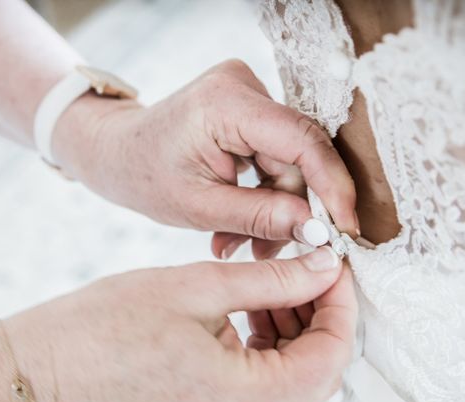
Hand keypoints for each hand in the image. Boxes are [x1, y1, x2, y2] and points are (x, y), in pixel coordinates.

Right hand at [10, 246, 356, 401]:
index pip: (330, 355)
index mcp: (245, 399)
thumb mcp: (202, 287)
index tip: (334, 265)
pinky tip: (254, 312)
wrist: (56, 359)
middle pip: (318, 372)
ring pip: (294, 380)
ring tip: (275, 285)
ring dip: (296, 330)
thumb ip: (275, 279)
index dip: (340, 304)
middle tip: (308, 268)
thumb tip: (325, 268)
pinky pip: (266, 388)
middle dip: (320, 315)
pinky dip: (271, 349)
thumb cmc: (111, 323)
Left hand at [53, 60, 357, 258]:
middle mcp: (242, 86)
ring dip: (271, 208)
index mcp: (225, 102)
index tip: (345, 228)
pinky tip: (237, 224)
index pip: (301, 140)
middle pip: (296, 156)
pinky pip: (274, 157)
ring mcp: (247, 94)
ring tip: (236, 243)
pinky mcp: (248, 110)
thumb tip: (316, 231)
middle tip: (269, 251)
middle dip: (289, 209)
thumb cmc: (145, 176)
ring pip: (287, 162)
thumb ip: (260, 217)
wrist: (119, 153)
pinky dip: (261, 194)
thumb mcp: (200, 207)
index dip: (332, 185)